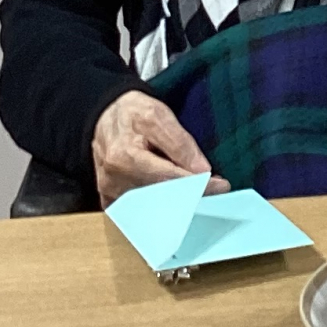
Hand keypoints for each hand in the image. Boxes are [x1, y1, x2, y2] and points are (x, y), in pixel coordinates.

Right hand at [91, 90, 228, 206]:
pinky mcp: (109, 200)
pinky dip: (159, 209)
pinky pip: (139, 213)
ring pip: (152, 208)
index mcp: (125, 156)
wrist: (103, 116)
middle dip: (190, 197)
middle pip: (161, 198)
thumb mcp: (157, 114)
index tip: (222, 186)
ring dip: (177, 204)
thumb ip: (179, 143)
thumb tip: (203, 171)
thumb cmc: (132, 113)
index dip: (199, 185)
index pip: (169, 179)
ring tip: (195, 194)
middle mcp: (113, 180)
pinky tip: (175, 202)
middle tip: (214, 192)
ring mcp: (110, 193)